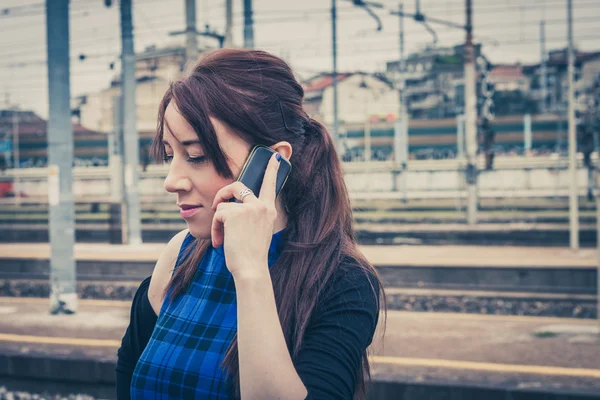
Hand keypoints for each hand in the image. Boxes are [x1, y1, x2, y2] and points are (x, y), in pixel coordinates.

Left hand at [210, 152, 281, 279]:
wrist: (251, 269)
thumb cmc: (252, 256)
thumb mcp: (258, 232)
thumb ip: (251, 216)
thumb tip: (232, 206)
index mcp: (269, 211)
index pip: (270, 185)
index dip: (272, 170)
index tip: (275, 156)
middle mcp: (262, 206)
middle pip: (238, 186)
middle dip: (223, 193)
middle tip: (217, 204)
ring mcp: (249, 208)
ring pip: (223, 205)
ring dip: (218, 223)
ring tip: (221, 239)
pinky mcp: (234, 213)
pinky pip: (217, 214)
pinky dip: (215, 229)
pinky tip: (220, 242)